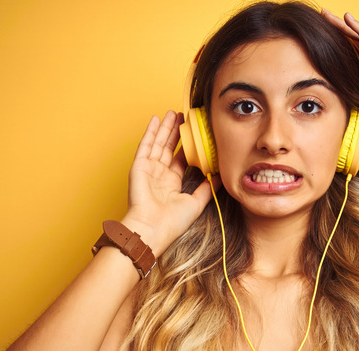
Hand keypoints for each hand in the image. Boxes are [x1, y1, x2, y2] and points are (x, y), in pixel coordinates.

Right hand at [122, 111, 216, 255]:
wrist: (152, 228)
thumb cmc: (172, 222)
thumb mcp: (195, 203)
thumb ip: (206, 188)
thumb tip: (220, 175)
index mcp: (172, 184)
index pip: (181, 160)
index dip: (188, 147)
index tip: (196, 134)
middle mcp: (159, 175)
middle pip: (169, 148)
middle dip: (176, 133)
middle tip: (184, 118)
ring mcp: (148, 169)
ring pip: (159, 143)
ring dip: (165, 128)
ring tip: (173, 113)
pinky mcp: (139, 166)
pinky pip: (145, 145)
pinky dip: (150, 132)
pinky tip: (155, 119)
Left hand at [322, 9, 358, 143]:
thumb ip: (355, 106)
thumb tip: (339, 112)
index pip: (353, 55)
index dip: (339, 45)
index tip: (321, 39)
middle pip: (355, 42)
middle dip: (338, 30)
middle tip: (323, 17)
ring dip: (345, 25)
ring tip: (329, 15)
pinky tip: (348, 19)